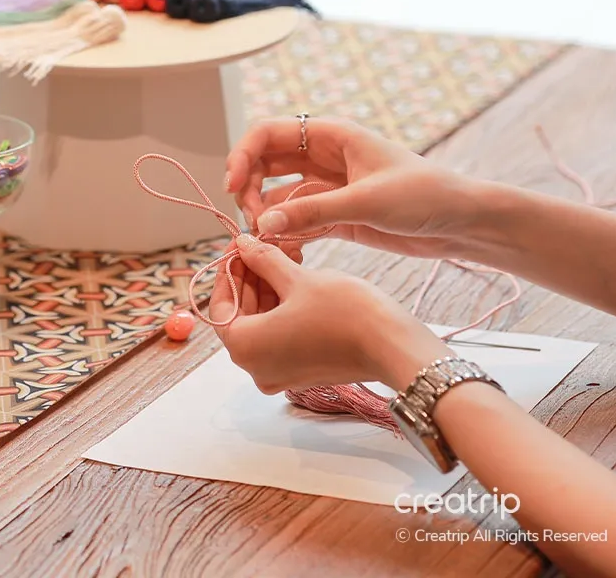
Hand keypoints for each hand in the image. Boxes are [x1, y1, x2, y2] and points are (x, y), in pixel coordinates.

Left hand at [211, 235, 450, 392]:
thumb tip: (243, 244)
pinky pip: (279, 334)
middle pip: (240, 313)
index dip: (229, 269)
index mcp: (245, 348)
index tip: (239, 243)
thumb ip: (263, 261)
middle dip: (251, 275)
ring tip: (284, 251)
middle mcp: (255, 367)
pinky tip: (296, 274)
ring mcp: (278, 372)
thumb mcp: (298, 279)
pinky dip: (283, 305)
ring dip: (269, 287)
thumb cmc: (346, 314)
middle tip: (263, 242)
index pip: (220, 304)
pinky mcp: (300, 371)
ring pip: (261, 322)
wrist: (395, 348)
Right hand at [225, 117, 483, 258]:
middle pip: (263, 165)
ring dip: (265, 217)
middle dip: (248, 190)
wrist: (462, 224)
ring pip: (275, 197)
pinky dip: (284, 236)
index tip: (233, 187)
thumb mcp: (367, 202)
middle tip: (251, 222)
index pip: (267, 133)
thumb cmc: (425, 197)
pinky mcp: (334, 216)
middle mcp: (323, 157)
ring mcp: (326, 187)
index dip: (242, 156)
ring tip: (270, 243)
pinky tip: (288, 254)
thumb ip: (313, 211)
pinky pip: (294, 222)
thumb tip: (262, 224)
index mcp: (332, 136)